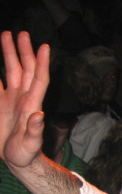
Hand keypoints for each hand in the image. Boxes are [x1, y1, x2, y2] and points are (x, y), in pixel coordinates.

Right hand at [0, 31, 49, 168]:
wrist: (16, 160)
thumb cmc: (25, 155)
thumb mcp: (30, 145)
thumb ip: (34, 131)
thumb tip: (38, 115)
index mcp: (32, 104)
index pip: (39, 79)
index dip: (42, 63)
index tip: (45, 47)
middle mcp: (23, 97)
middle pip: (25, 69)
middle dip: (23, 51)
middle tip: (21, 33)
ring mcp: (12, 98)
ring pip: (11, 70)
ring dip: (9, 54)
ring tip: (6, 35)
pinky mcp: (0, 102)